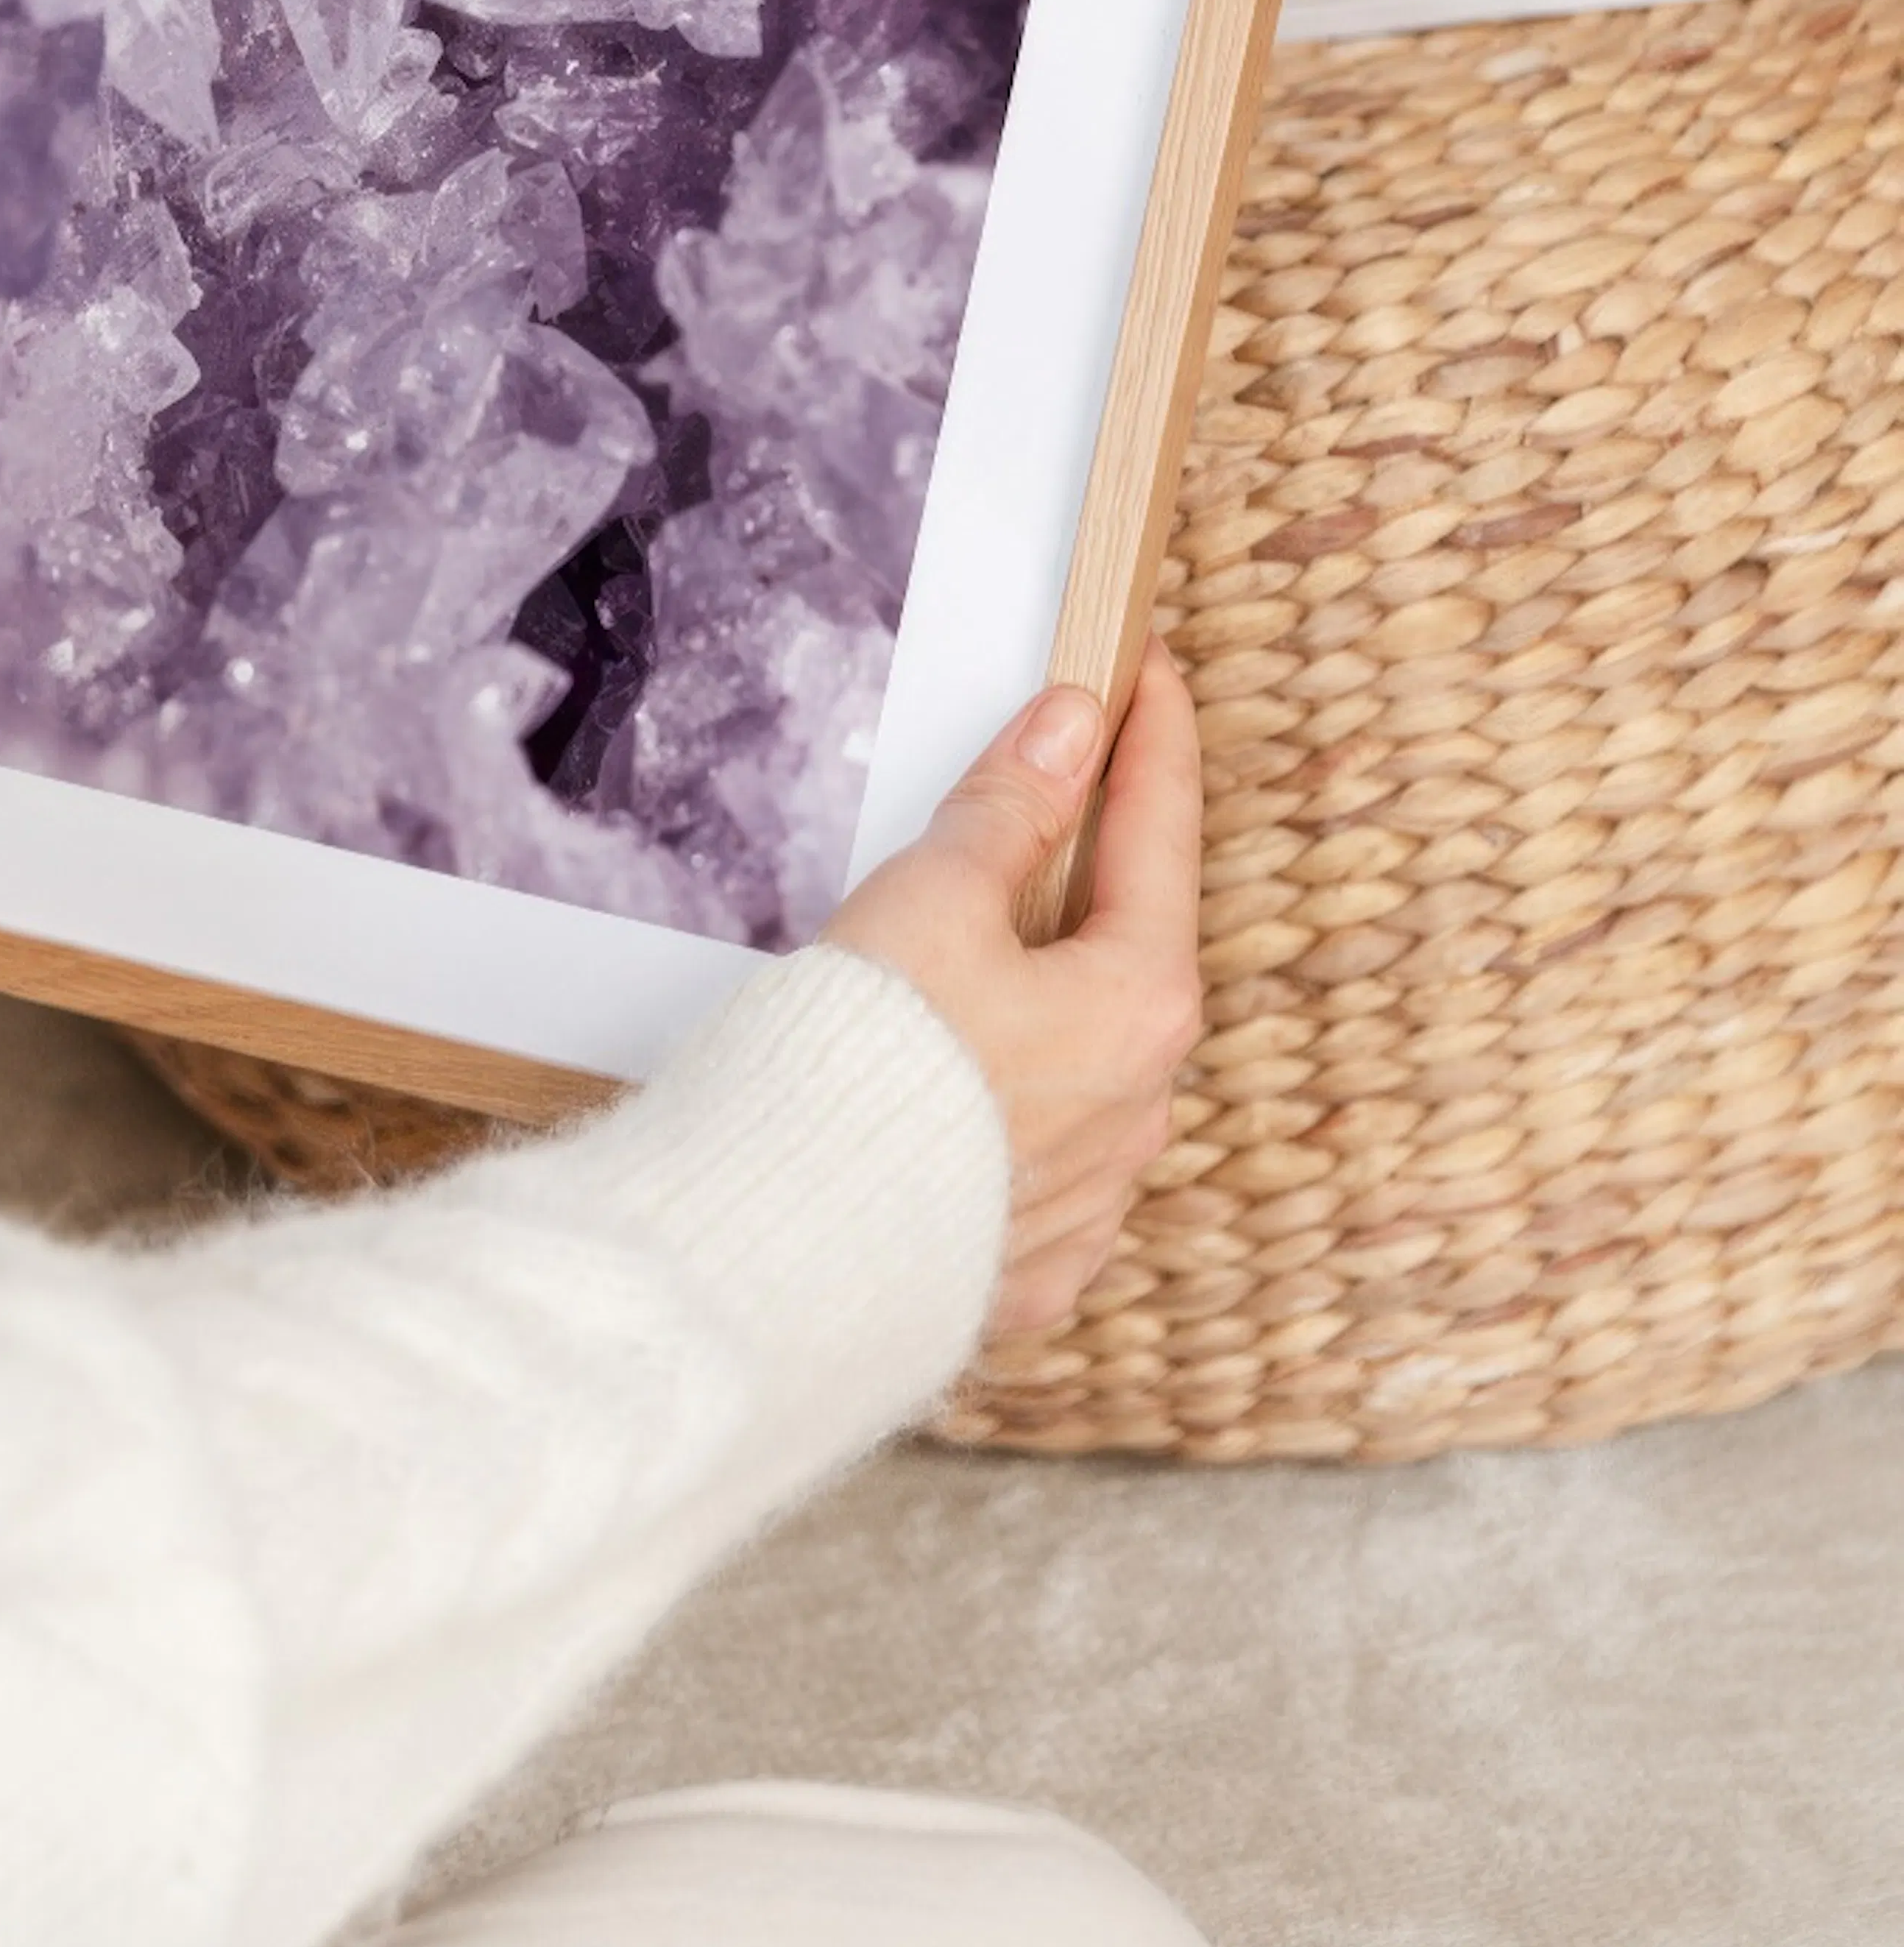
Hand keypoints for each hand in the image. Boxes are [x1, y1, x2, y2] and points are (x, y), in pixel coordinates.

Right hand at [824, 642, 1203, 1340]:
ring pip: (1087, 1068)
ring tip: (967, 967)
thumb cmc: (860, 1066)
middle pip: (1128, 955)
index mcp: (1138, 1003)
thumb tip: (1069, 729)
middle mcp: (1142, 1110)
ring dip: (1044, 1006)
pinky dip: (1004, 1113)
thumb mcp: (930, 900)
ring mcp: (1091, 1203)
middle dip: (1092, 881)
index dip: (1151, 740)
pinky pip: (1037, 1167)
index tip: (1150, 676)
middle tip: (1056, 805)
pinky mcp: (1026, 1271)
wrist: (786, 1255)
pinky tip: (950, 1096)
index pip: (1159, 833)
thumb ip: (1009, 811)